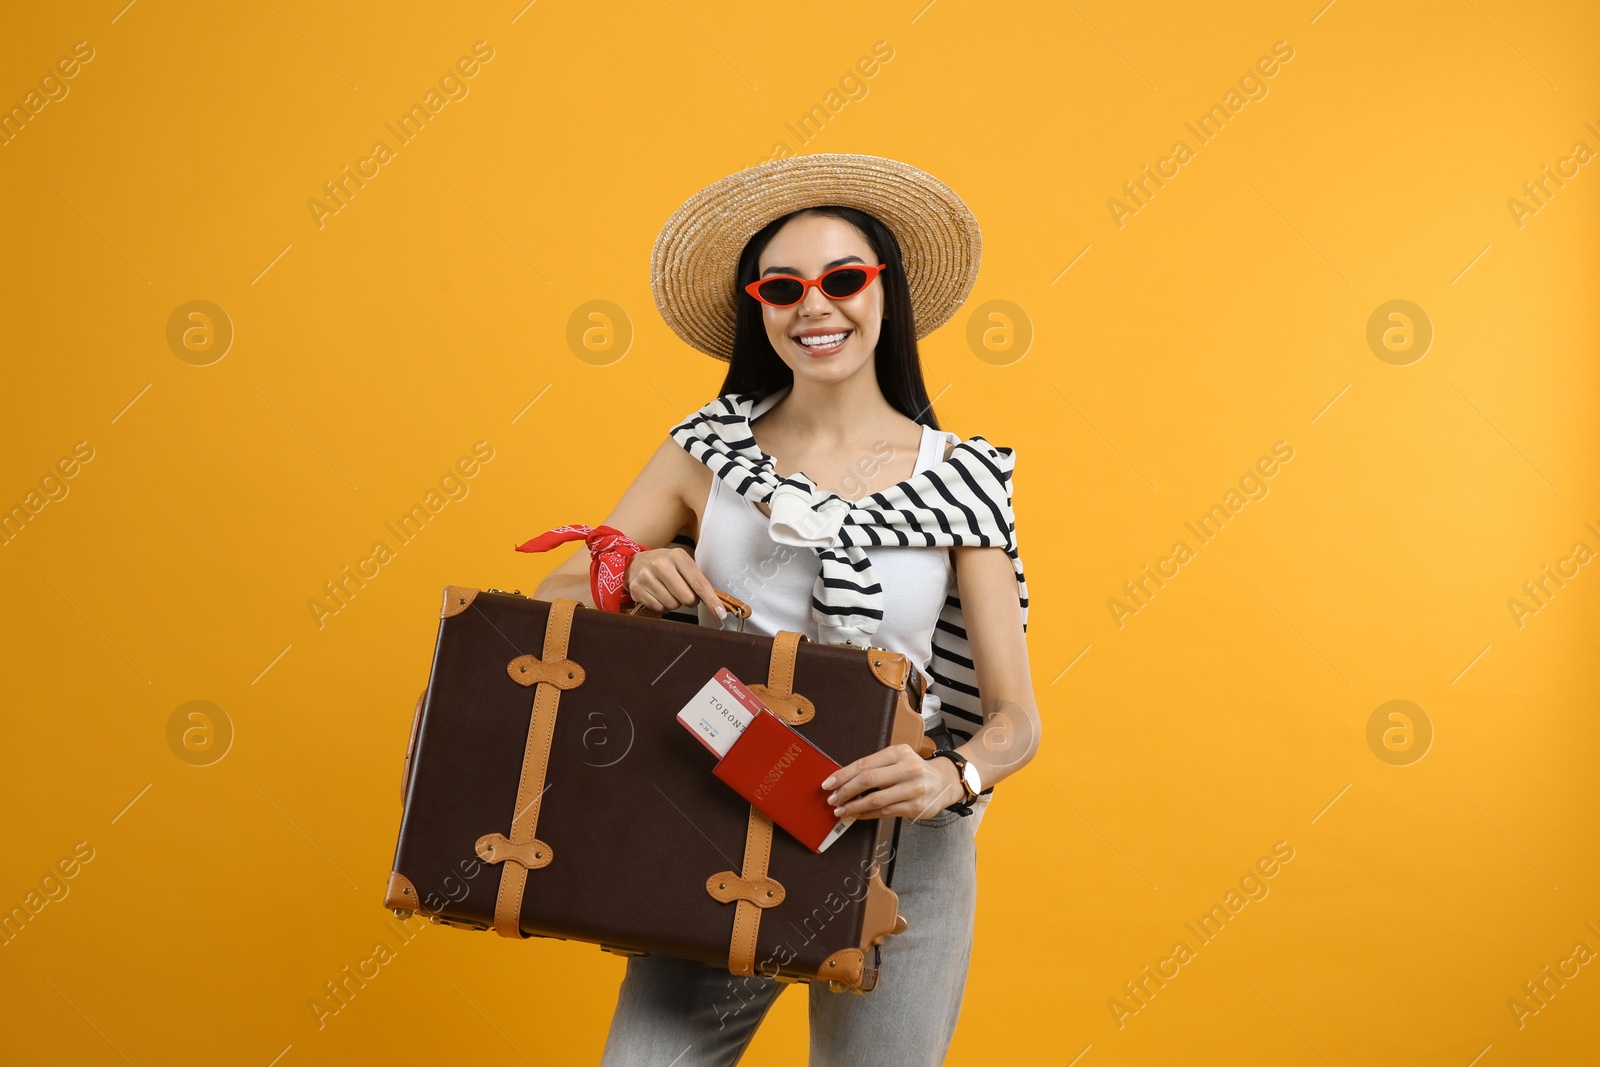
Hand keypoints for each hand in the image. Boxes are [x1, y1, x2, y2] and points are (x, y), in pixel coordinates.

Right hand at [625, 547, 726, 618]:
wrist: (636, 563)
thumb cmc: (666, 565)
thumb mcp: (683, 564)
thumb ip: (698, 581)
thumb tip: (717, 605)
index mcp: (677, 556)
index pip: (699, 583)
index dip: (711, 600)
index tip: (720, 613)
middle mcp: (661, 564)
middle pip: (686, 598)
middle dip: (690, 601)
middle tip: (685, 594)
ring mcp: (646, 576)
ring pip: (672, 605)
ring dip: (675, 604)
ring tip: (669, 592)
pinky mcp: (637, 589)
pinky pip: (659, 608)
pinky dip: (662, 606)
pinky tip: (659, 595)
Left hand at [820, 744, 964, 820]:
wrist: (945, 781)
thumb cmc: (914, 768)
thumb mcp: (898, 758)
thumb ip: (875, 766)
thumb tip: (843, 779)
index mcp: (899, 753)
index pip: (865, 764)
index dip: (843, 775)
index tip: (828, 783)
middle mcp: (907, 769)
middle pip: (868, 781)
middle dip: (845, 791)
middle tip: (832, 799)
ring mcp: (913, 789)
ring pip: (876, 800)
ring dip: (854, 807)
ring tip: (841, 810)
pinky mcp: (916, 807)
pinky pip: (885, 812)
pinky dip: (867, 814)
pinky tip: (857, 814)